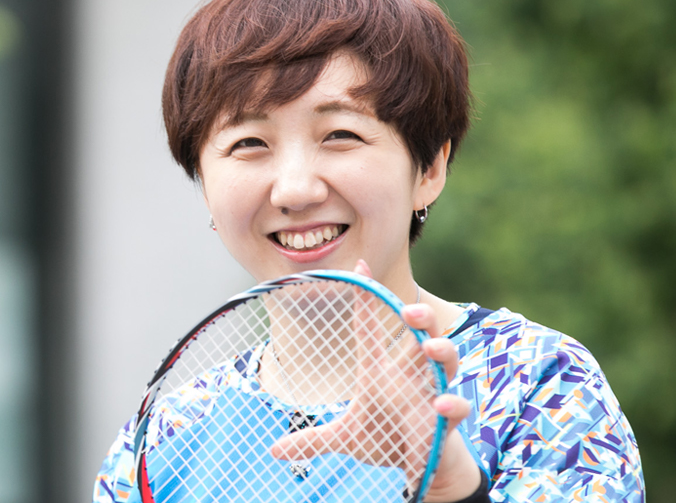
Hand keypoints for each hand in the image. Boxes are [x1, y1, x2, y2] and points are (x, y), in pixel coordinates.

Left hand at [269, 260, 481, 501]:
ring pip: (446, 360)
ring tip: (429, 348)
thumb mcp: (345, 438)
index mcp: (381, 371)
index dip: (368, 296)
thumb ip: (313, 441)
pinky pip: (456, 407)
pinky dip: (451, 404)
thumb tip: (274, 450)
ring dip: (441, 350)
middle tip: (409, 310)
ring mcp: (432, 394)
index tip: (360, 263)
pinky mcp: (447, 421)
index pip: (372, 327)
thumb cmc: (387, 438)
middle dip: (420, 318)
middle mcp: (410, 376)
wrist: (421, 468)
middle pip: (421, 334)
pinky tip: (440, 405)